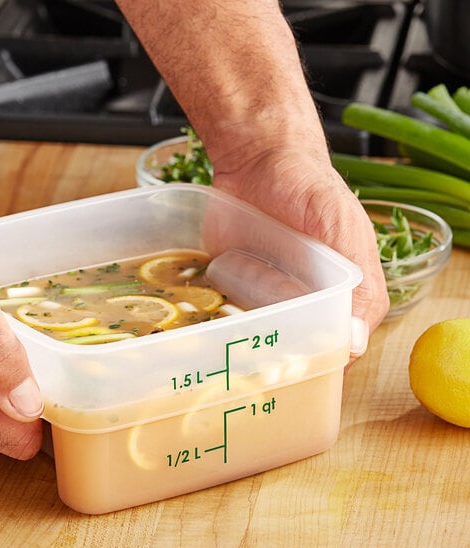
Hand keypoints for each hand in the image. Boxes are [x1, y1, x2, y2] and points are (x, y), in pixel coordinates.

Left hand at [212, 143, 389, 360]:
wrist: (255, 160)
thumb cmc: (306, 186)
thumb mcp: (337, 225)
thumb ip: (355, 279)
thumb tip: (356, 342)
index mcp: (346, 292)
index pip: (342, 344)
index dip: (323, 363)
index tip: (297, 374)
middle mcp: (310, 298)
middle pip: (299, 346)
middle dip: (278, 360)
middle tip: (250, 370)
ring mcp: (272, 295)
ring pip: (263, 337)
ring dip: (245, 346)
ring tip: (222, 350)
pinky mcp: (240, 286)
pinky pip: (231, 315)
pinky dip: (219, 325)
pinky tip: (204, 330)